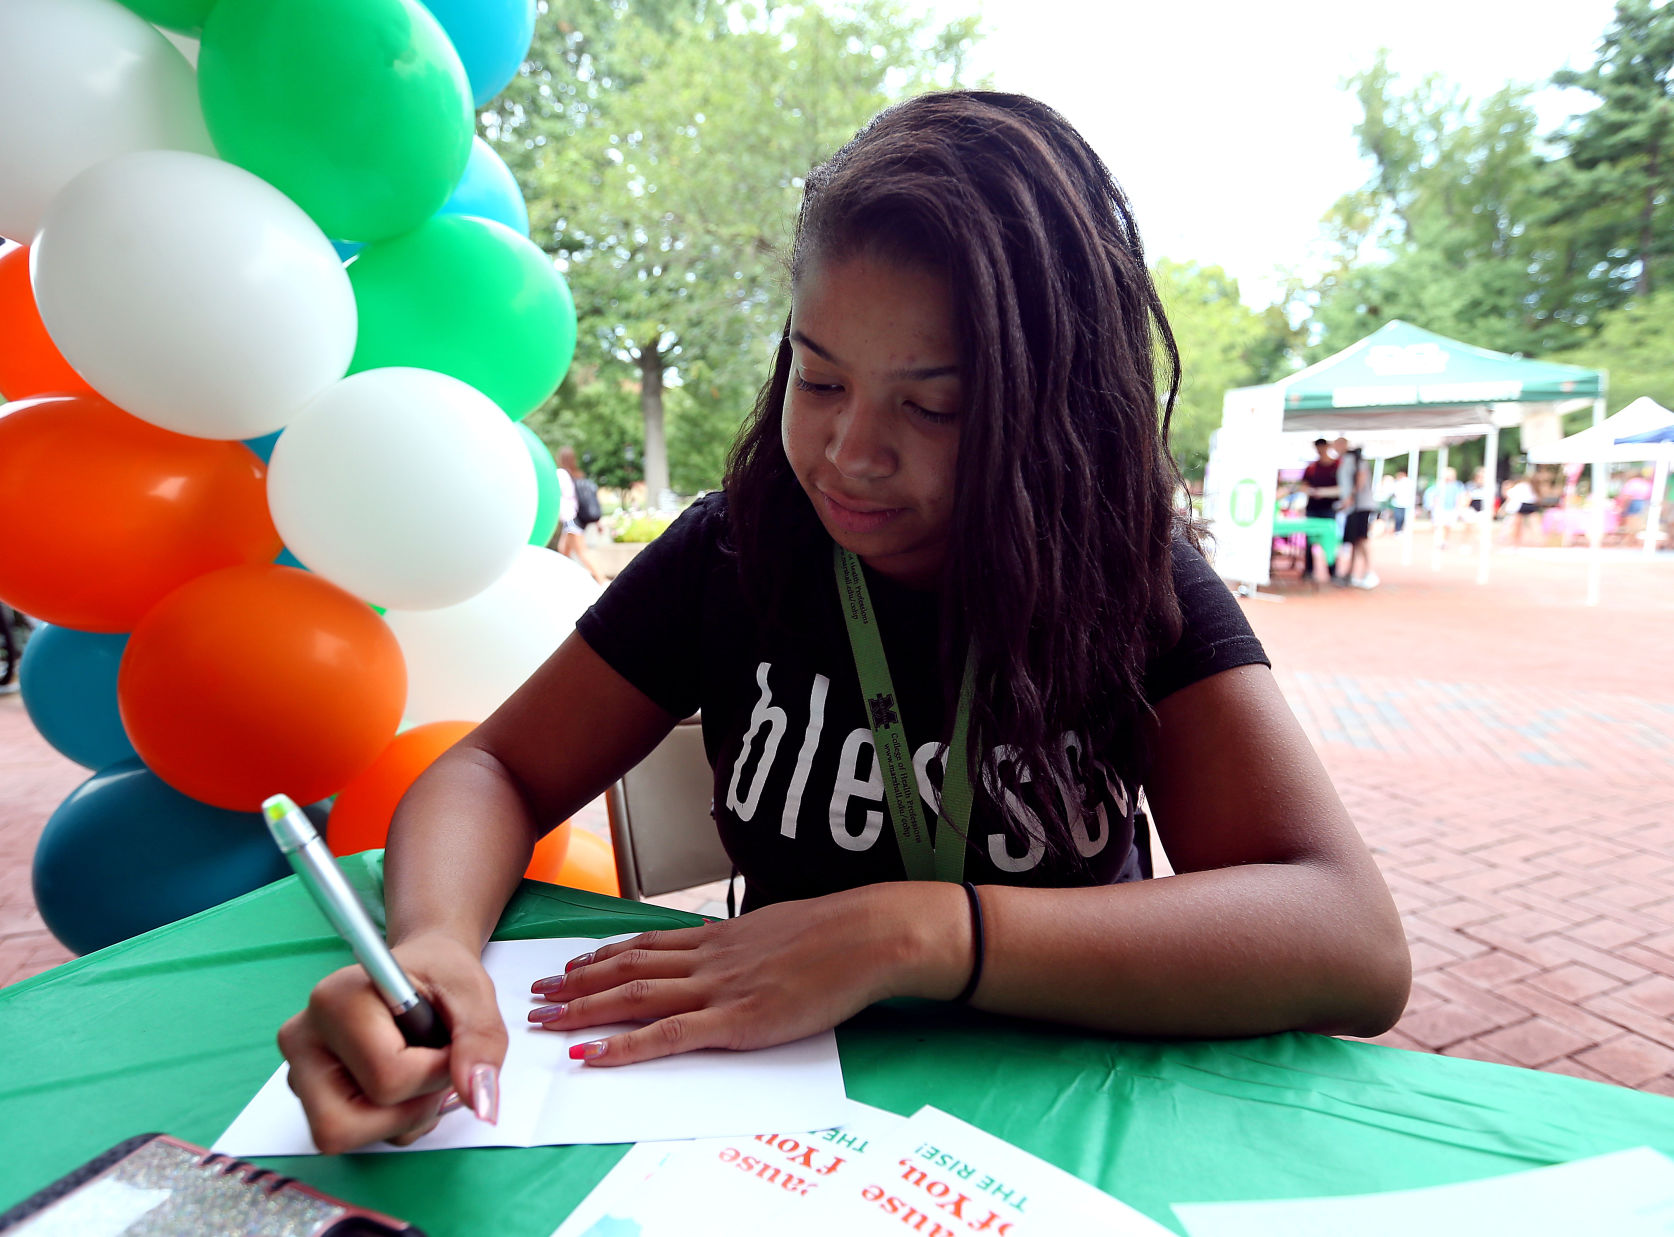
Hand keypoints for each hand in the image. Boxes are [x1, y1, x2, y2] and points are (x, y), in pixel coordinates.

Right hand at [276, 932, 506, 1153]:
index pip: (387, 1077)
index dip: (436, 1073)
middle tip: (436, 1070)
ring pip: (350, 1137)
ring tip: (423, 1073)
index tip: (451, 1042)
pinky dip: (395, 1123)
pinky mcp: (310, 1096)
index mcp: (335, 1000)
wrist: (423, 970)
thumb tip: (478, 1101)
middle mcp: (304, 1039)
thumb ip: (481, 1042)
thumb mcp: (474, 992)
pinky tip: (407, 1085)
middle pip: (345, 1124)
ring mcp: (301, 1071)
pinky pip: (355, 1138)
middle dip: (409, 1111)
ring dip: (407, 1118)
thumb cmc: (440, 974)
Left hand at [525, 882, 969, 1065]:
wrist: (867, 936)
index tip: (570, 965)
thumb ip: (747, 941)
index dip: (602, 957)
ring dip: (584, 1009)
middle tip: (536, 995)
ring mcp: (718, 989)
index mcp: (719, 938)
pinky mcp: (735, 1021)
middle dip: (576, 985)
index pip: (646, 946)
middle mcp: (708, 959)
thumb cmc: (836, 935)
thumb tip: (733, 943)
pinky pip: (667, 1036)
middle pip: (626, 970)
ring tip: (546, 1020)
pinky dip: (625, 1046)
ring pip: (634, 997)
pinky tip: (594, 1056)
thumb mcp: (779, 928)